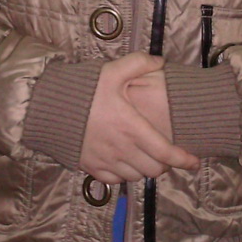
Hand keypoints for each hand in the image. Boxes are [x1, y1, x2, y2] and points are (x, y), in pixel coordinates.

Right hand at [80, 52, 199, 183]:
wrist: (47, 108)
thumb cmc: (82, 90)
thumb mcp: (111, 71)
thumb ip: (138, 63)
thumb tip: (161, 61)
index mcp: (131, 127)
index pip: (165, 152)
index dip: (183, 160)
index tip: (194, 162)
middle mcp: (121, 148)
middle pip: (154, 168)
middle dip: (164, 163)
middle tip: (165, 153)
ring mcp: (106, 161)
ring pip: (137, 176)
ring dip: (145, 169)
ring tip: (146, 157)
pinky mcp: (91, 167)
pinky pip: (116, 180)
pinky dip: (125, 175)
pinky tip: (125, 162)